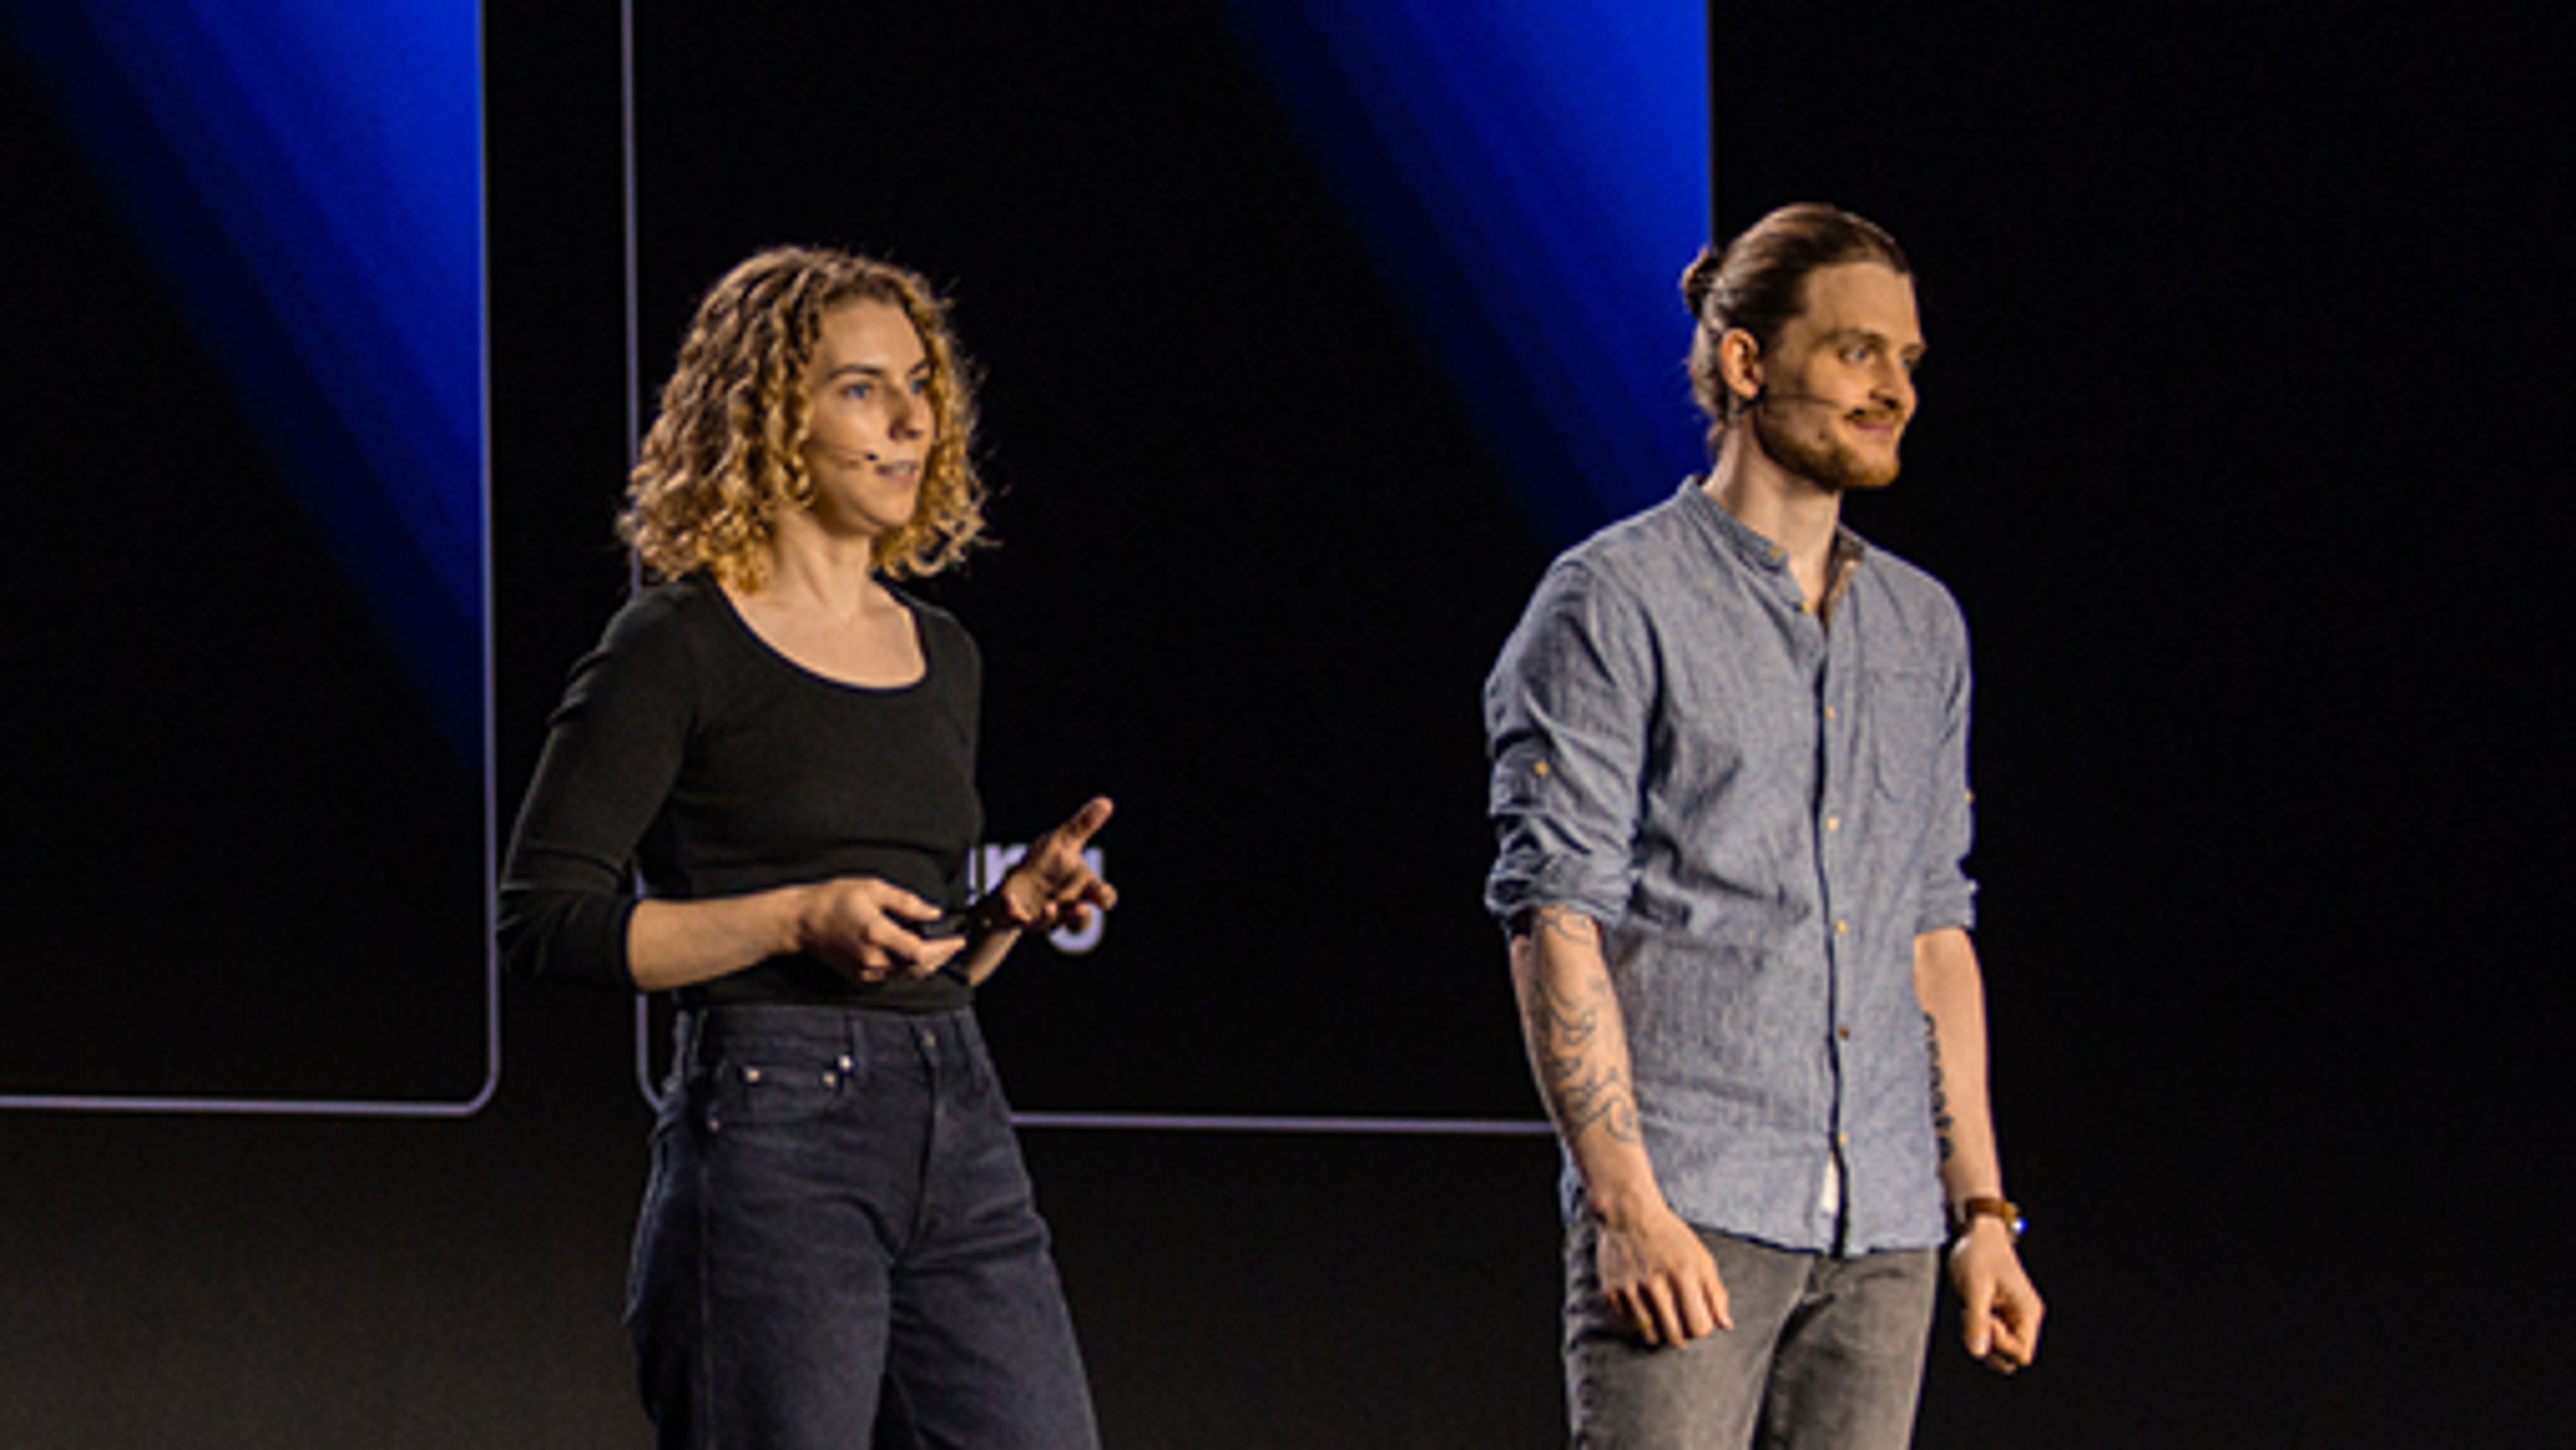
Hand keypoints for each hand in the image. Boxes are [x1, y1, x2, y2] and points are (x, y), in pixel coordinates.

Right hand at [795, 877, 964, 983]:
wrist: (801, 921)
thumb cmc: (833, 900)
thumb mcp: (872, 889)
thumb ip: (906, 903)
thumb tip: (932, 913)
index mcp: (877, 934)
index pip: (921, 951)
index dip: (944, 948)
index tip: (958, 940)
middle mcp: (872, 958)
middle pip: (918, 968)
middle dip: (941, 958)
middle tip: (952, 944)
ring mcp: (865, 971)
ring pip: (907, 975)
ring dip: (926, 964)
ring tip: (938, 948)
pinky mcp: (859, 977)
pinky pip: (892, 976)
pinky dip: (908, 967)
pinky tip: (913, 954)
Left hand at [987, 796, 1117, 933]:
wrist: (1018, 885)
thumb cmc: (1048, 863)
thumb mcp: (1064, 840)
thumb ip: (1084, 824)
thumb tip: (1107, 801)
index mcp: (1083, 888)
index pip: (1102, 897)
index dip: (1104, 898)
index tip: (1101, 895)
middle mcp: (1067, 905)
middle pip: (1080, 918)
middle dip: (1080, 916)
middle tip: (1082, 909)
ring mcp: (1044, 915)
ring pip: (1051, 921)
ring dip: (1051, 916)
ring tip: (1048, 908)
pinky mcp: (1020, 917)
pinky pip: (1016, 918)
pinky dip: (1013, 910)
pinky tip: (1009, 900)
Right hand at [1596, 1200, 1730, 1346]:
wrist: (1628, 1214)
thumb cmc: (1669, 1236)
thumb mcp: (1701, 1257)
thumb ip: (1716, 1293)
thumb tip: (1725, 1325)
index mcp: (1684, 1275)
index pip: (1700, 1327)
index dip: (1702, 1328)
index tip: (1697, 1318)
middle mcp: (1656, 1283)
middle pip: (1675, 1337)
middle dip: (1682, 1335)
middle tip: (1680, 1322)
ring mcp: (1631, 1289)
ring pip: (1651, 1336)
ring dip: (1660, 1331)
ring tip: (1661, 1315)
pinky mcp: (1611, 1291)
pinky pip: (1629, 1325)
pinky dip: (1638, 1321)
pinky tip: (1643, 1305)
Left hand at [1948, 1219, 2043, 1371]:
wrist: (1979, 1233)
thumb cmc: (1980, 1255)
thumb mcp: (1975, 1288)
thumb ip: (1976, 1321)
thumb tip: (1978, 1353)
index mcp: (2028, 1312)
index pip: (2022, 1354)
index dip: (2000, 1345)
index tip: (1986, 1319)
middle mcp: (2025, 1317)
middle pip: (2013, 1358)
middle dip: (1991, 1346)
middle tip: (1974, 1318)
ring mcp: (2014, 1316)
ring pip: (2002, 1350)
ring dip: (1984, 1340)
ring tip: (1971, 1314)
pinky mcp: (2002, 1313)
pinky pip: (1994, 1337)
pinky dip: (1980, 1331)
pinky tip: (1971, 1311)